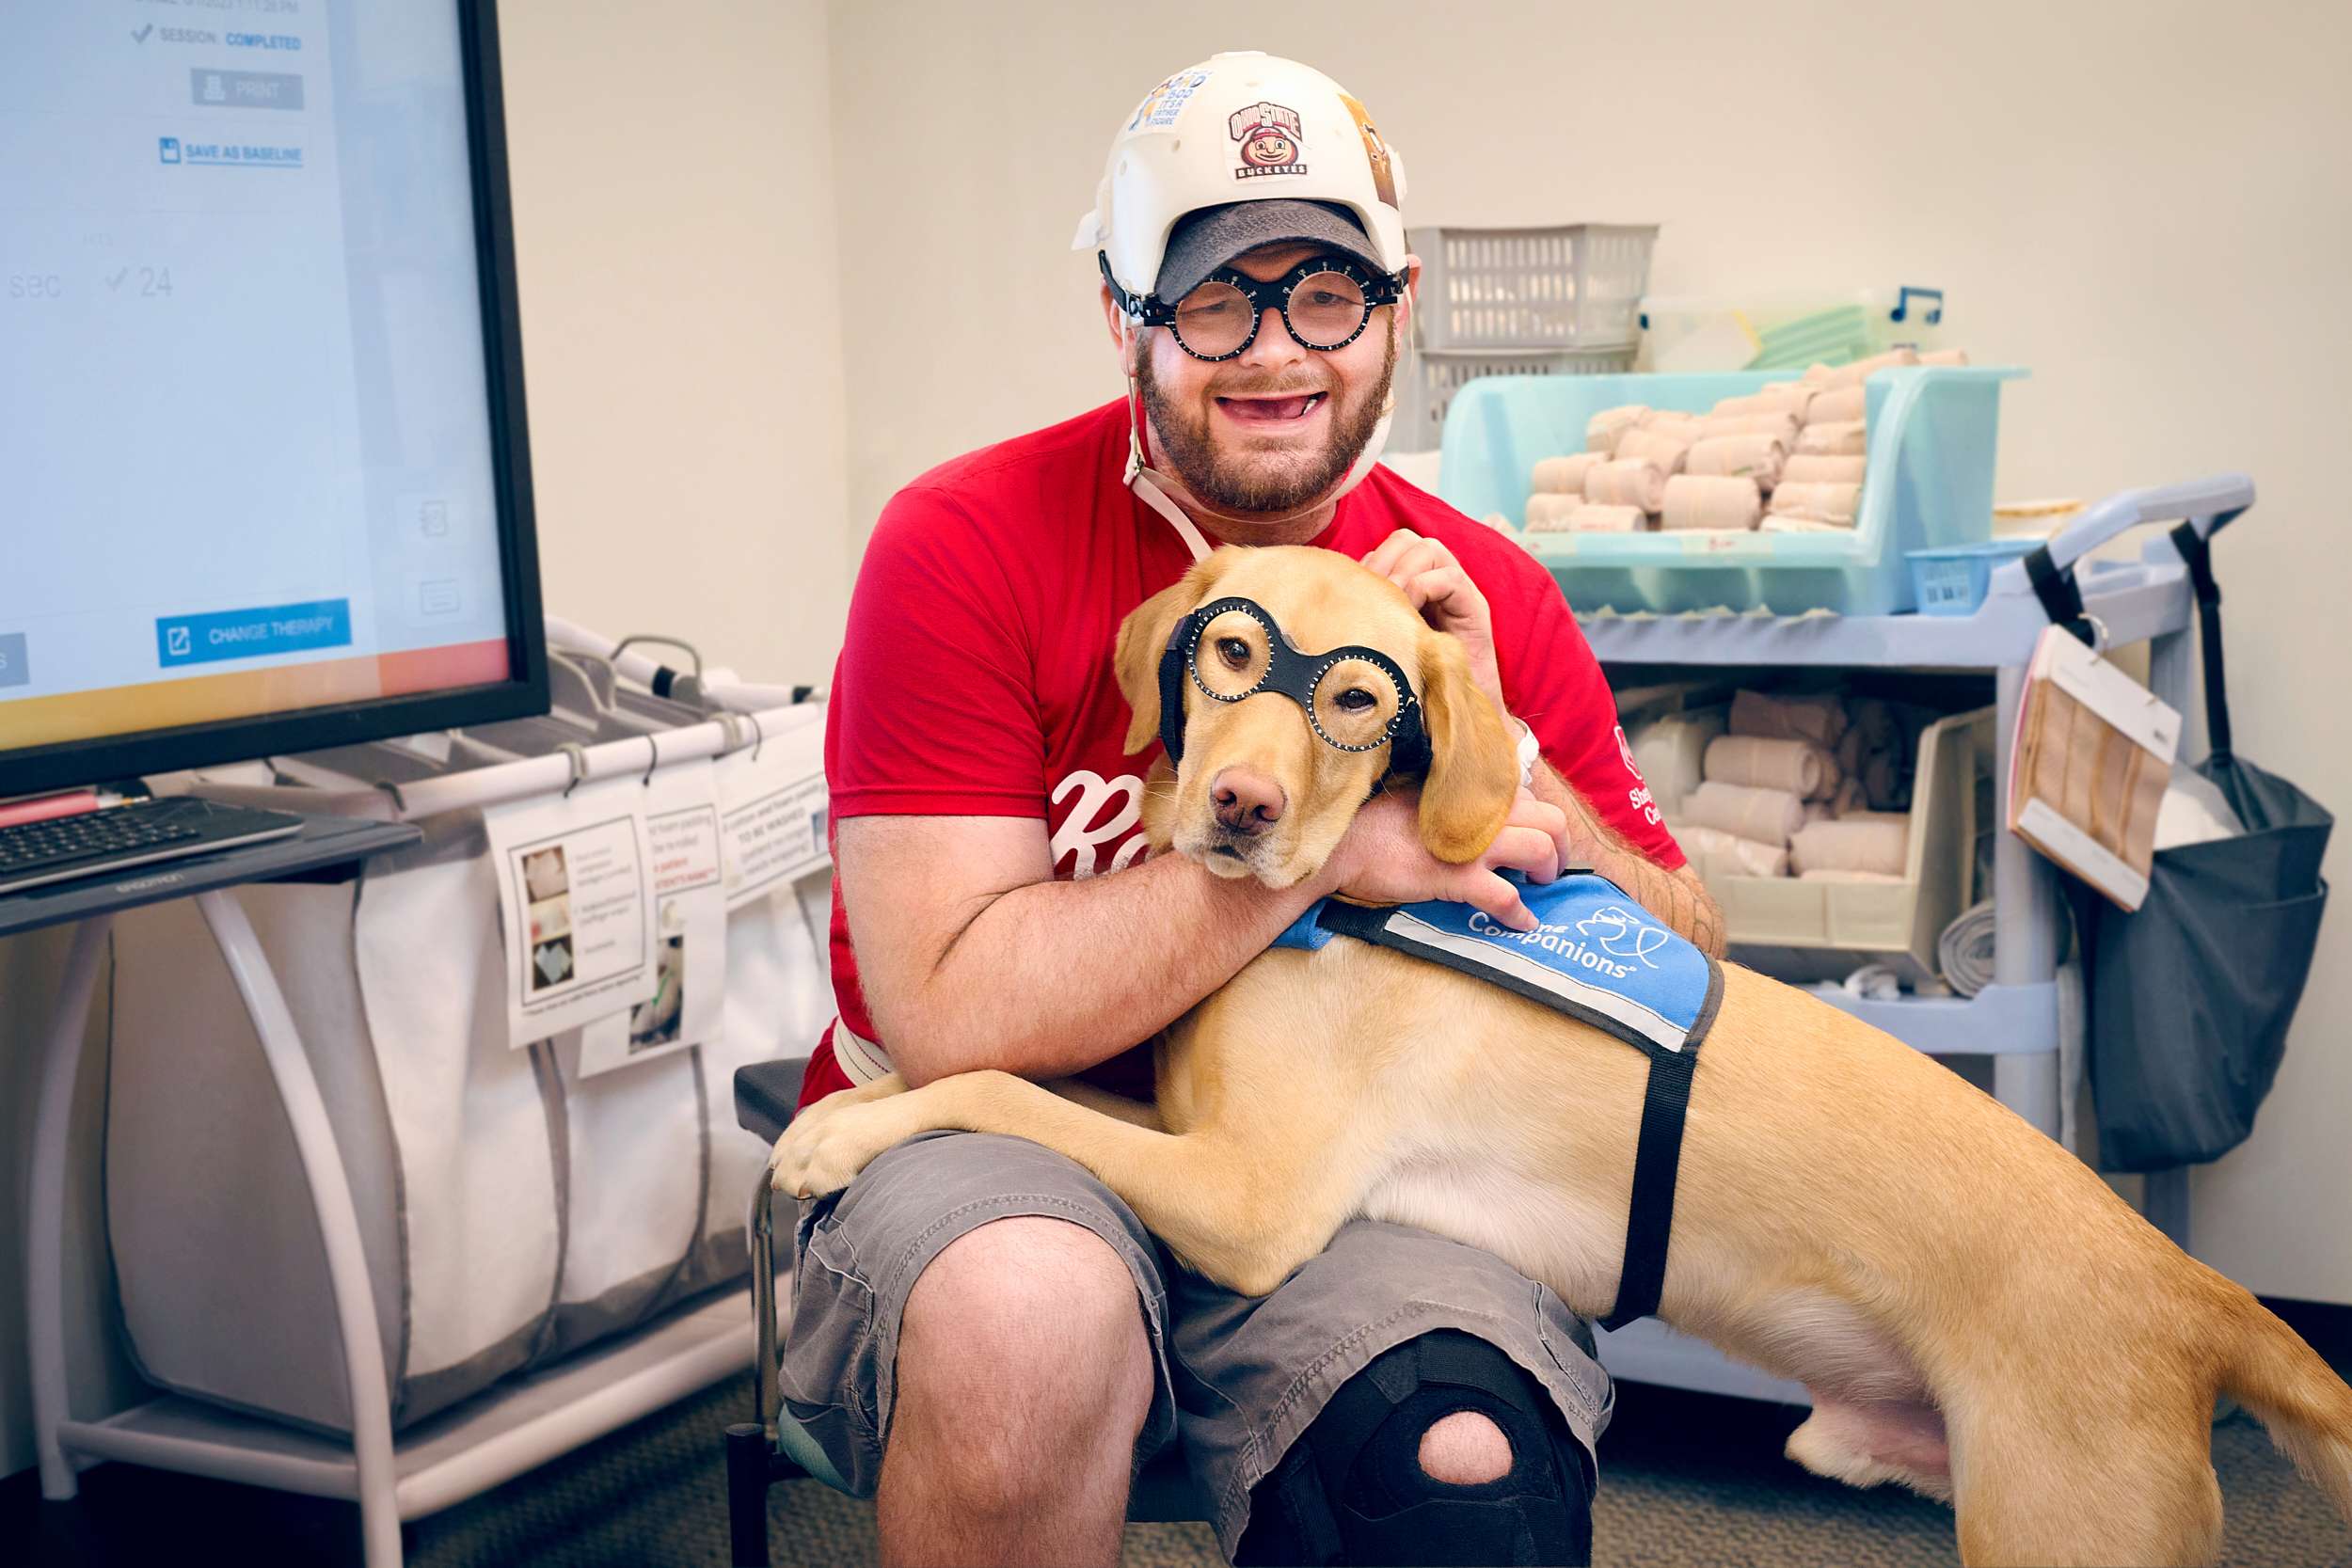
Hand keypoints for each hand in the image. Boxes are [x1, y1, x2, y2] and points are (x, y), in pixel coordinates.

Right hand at [1320, 788, 1568, 931]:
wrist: (1344, 844)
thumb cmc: (1379, 822)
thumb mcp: (1426, 798)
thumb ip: (1460, 802)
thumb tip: (1484, 816)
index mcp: (1474, 793)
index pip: (1531, 799)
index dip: (1541, 822)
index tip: (1537, 839)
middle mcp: (1480, 813)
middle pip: (1552, 820)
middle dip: (1562, 847)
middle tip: (1551, 868)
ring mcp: (1472, 844)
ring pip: (1540, 851)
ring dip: (1549, 873)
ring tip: (1540, 886)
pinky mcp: (1457, 876)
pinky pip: (1506, 898)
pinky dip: (1520, 915)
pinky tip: (1523, 923)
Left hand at [1360, 530, 1504, 713]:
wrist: (1456, 712)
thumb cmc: (1414, 681)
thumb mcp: (1383, 641)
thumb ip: (1367, 618)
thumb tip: (1326, 605)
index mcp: (1415, 583)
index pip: (1390, 546)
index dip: (1368, 559)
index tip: (1351, 588)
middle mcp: (1438, 580)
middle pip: (1407, 540)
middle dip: (1382, 560)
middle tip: (1370, 593)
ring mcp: (1459, 592)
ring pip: (1430, 549)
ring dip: (1402, 572)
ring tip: (1390, 603)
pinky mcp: (1475, 609)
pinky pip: (1449, 578)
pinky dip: (1424, 588)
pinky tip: (1408, 613)